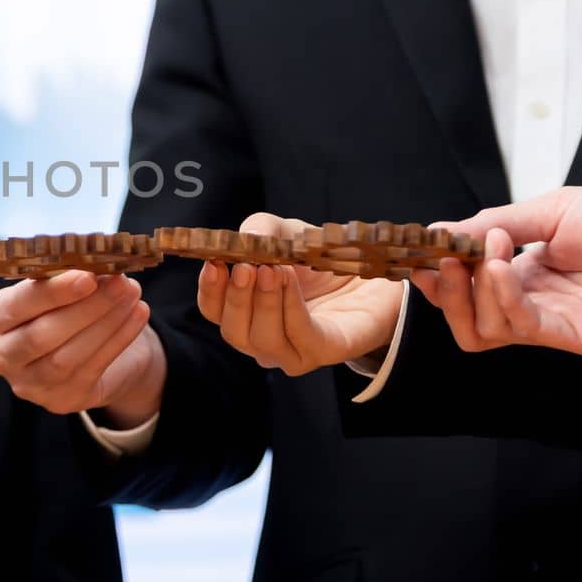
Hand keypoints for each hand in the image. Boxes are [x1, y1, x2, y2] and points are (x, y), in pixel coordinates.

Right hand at [0, 271, 162, 428]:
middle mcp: (1, 356)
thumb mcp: (56, 289)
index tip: (87, 275)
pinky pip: (92, 368)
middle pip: (41, 336)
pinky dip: (119, 339)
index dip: (52, 292)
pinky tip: (138, 314)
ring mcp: (29, 384)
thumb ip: (66, 278)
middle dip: (85, 308)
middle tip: (119, 283)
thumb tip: (100, 265)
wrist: (84, 349)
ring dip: (106, 323)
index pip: (17, 306)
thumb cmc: (64, 306)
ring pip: (67, 357)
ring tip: (132, 294)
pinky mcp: (61, 399)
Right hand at [199, 213, 403, 374]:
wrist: (372, 270)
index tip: (214, 263)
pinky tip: (291, 280)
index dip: (209, 291)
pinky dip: (292, 308)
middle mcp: (264, 339)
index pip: (214, 311)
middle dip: (237, 299)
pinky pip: (302, 338)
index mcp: (246, 313)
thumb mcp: (285, 233)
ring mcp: (294, 352)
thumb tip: (246, 236)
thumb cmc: (320, 257)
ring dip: (265, 302)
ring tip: (273, 270)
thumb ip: (261, 229)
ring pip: (263, 341)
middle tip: (246, 267)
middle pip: (234, 332)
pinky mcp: (326, 351)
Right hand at [411, 184, 581, 357]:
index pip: (467, 288)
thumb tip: (439, 230)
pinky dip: (502, 299)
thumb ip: (495, 222)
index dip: (438, 275)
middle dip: (444, 293)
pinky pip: (523, 329)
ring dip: (473, 292)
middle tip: (439, 260)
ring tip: (485, 253)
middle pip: (468, 321)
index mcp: (525, 273)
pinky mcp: (579, 339)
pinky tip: (502, 267)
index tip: (417, 251)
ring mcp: (556, 325)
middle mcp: (535, 303)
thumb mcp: (548, 209)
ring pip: (486, 332)